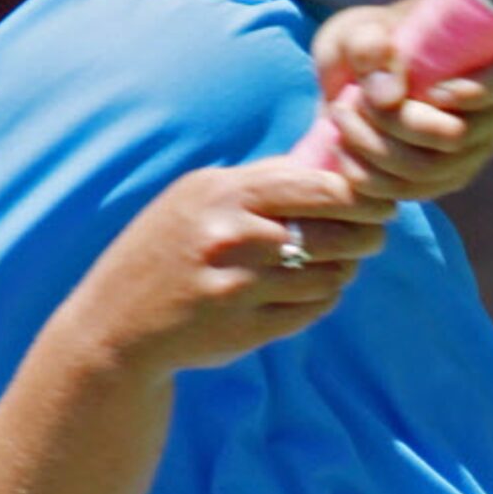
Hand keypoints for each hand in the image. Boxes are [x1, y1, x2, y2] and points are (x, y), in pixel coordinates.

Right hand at [79, 160, 395, 374]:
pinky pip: (314, 308)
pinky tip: (314, 287)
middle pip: (334, 231)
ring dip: (346, 267)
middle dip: (368, 231)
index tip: (375, 197)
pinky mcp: (248, 330)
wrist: (117, 324)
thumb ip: (259, 180)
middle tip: (376, 231)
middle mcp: (233, 239)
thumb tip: (329, 163)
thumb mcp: (198, 196)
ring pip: (330, 273)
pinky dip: (325, 296)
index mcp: (223, 195)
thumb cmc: (167, 247)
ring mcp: (240, 288)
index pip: (317, 186)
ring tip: (342, 260)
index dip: (358, 192)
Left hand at [309, 3, 492, 201]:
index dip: (473, 91)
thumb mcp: (360, 30)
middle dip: (393, 124)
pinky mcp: (444, 180)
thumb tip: (389, 97)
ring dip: (373, 150)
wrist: (369, 76)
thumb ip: (367, 46)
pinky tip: (343, 151)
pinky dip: (370, 178)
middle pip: (456, 135)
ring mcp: (472, 151)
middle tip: (348, 101)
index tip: (425, 87)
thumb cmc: (371, 43)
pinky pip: (411, 193)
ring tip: (340, 118)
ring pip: (429, 170)